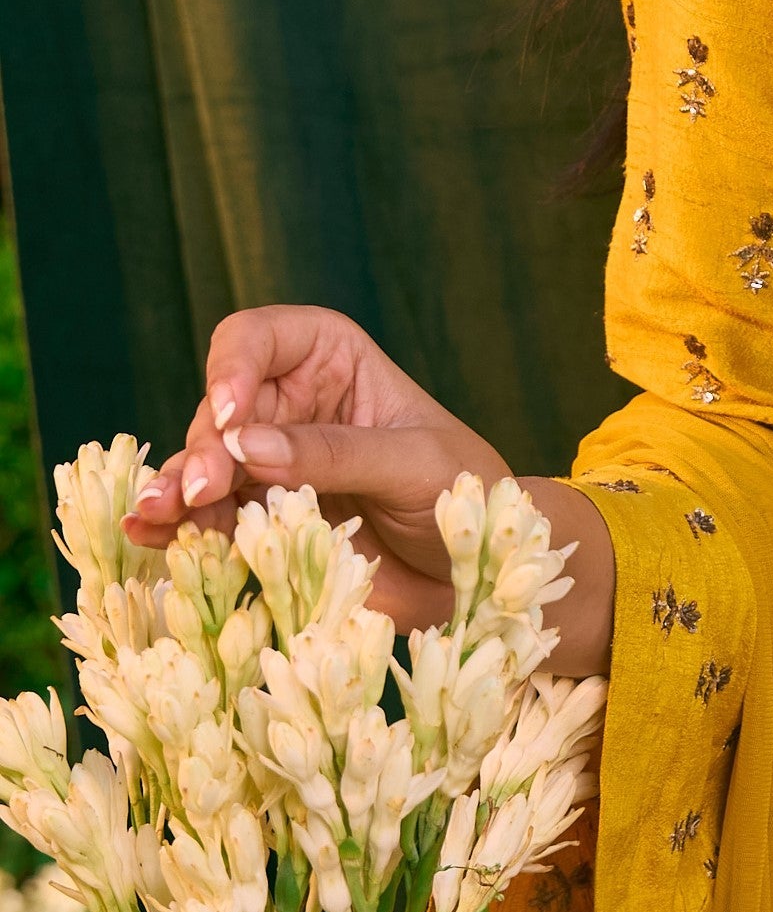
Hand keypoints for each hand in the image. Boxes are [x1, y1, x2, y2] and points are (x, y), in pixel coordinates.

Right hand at [126, 306, 614, 665]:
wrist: (482, 571)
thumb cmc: (469, 495)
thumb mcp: (415, 465)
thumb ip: (335, 454)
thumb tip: (247, 444)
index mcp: (330, 359)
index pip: (258, 339)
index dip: (232, 369)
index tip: (230, 416)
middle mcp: (289, 402)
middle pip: (220, 411)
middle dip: (206, 448)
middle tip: (203, 489)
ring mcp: (271, 463)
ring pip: (206, 466)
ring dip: (179, 491)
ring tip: (157, 517)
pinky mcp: (264, 519)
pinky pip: (212, 518)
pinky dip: (182, 528)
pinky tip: (151, 537)